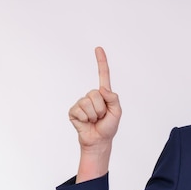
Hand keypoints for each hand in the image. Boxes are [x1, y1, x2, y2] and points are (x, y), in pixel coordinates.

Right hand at [68, 47, 121, 179]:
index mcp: (103, 94)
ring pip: (88, 103)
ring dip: (94, 115)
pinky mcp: (73, 111)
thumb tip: (102, 89)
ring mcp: (81, 103)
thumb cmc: (108, 127)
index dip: (101, 61)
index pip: (103, 75)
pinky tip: (85, 122)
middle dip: (101, 108)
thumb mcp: (117, 112)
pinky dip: (85, 118)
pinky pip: (80, 110)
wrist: (98, 141)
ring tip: (94, 120)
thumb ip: (113, 98)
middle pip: (96, 94)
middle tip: (101, 117)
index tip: (98, 48)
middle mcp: (91, 96)